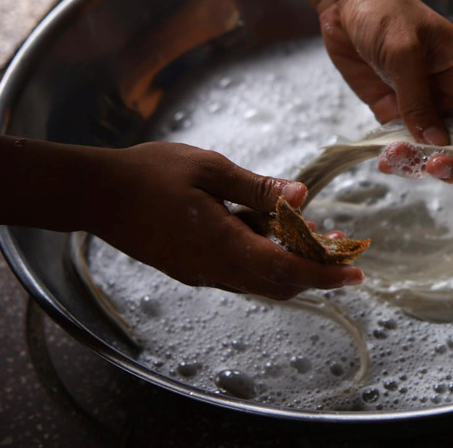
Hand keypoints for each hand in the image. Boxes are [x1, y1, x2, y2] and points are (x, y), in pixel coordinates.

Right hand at [86, 142, 362, 299]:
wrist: (97, 193)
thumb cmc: (151, 173)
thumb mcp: (210, 168)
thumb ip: (258, 188)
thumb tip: (302, 197)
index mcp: (222, 244)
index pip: (286, 270)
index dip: (324, 273)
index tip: (355, 273)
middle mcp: (214, 269)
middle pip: (278, 284)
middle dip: (315, 272)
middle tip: (344, 251)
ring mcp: (201, 272)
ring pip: (259, 281)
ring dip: (291, 265)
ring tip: (317, 237)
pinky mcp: (191, 268)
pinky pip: (239, 272)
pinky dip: (266, 260)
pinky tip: (272, 232)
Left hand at [318, 0, 452, 181]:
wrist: (344, 0)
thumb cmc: (385, 11)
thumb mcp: (405, 52)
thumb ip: (419, 99)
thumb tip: (437, 143)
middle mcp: (448, 93)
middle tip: (435, 165)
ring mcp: (420, 105)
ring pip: (432, 148)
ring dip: (419, 162)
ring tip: (396, 158)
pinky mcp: (392, 111)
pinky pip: (401, 143)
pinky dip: (396, 157)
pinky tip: (385, 160)